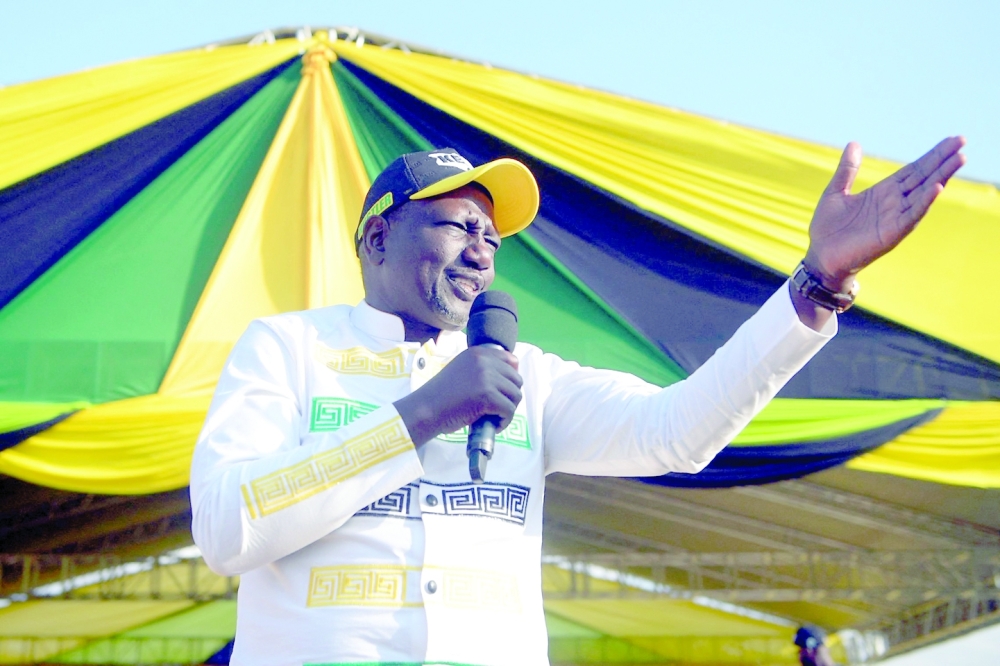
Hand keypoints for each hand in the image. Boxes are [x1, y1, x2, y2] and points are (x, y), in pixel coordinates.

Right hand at [394, 346, 522, 445]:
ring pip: (515, 395)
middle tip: (497, 408)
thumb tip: (506, 381)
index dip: (511, 377)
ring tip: (494, 418)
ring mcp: (486, 377)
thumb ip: (480, 370)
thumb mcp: (461, 371)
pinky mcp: (488, 396)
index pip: (511, 359)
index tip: (503, 391)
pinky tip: (493, 425)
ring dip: (508, 409)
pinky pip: (509, 410)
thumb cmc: (440, 396)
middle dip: (510, 396)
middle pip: (516, 379)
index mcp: (477, 353)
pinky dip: (504, 421)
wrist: (425, 410)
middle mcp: (483, 361)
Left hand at [805, 136, 965, 286]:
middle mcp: (894, 203)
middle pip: (924, 177)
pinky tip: (937, 187)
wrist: (821, 257)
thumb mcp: (836, 192)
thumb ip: (847, 169)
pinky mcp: (891, 233)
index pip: (914, 169)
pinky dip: (924, 202)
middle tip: (963, 141)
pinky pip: (911, 216)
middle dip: (943, 160)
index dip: (932, 155)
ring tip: (959, 158)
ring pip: (923, 193)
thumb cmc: (828, 228)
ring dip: (941, 176)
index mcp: (884, 191)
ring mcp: (895, 218)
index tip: (952, 140)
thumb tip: (854, 143)